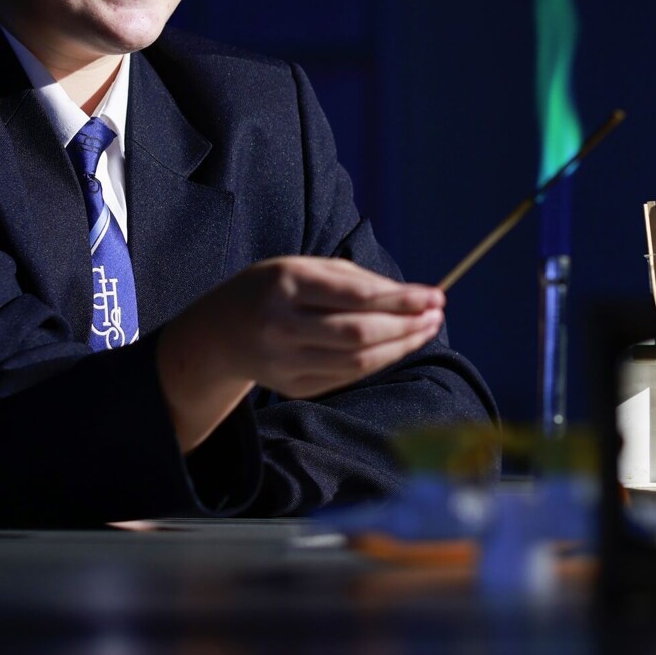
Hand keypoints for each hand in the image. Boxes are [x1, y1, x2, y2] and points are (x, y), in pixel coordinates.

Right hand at [156, 256, 445, 449]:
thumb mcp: (302, 267)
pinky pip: (346, 376)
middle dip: (406, 326)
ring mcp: (284, 362)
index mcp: (285, 283)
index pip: (355, 296)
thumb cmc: (271, 289)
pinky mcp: (292, 387)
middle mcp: (282, 325)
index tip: (434, 296)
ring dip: (400, 347)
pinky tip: (399, 347)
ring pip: (358, 362)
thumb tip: (409, 296)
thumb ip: (354, 278)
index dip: (401, 299)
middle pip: (360, 334)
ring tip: (426, 329)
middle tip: (437, 315)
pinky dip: (379, 362)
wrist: (218, 334)